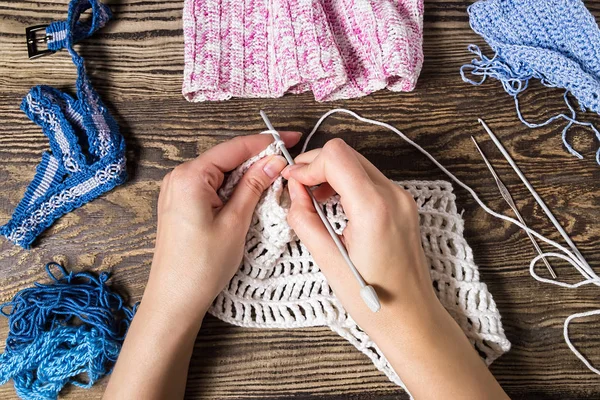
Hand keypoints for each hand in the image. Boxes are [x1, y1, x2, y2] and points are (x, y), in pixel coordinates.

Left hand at [147, 131, 300, 321]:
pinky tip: (251, 193)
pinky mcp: (180, 204)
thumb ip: (254, 186)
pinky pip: (211, 186)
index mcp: (190, 177)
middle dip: (258, 158)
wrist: (174, 299)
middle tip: (287, 162)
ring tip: (275, 179)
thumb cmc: (201, 266)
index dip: (266, 142)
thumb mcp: (235, 222)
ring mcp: (177, 190)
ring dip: (247, 174)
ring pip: (220, 172)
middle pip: (227, 157)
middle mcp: (179, 177)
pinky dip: (232, 187)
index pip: (235, 148)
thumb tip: (274, 161)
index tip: (291, 138)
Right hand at [282, 138, 507, 398]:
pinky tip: (333, 202)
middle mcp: (394, 196)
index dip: (307, 164)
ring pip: (358, 162)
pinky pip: (369, 178)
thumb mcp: (329, 262)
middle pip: (347, 153)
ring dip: (331, 172)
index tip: (292, 182)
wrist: (412, 317)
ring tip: (312, 197)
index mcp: (375, 209)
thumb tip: (293, 193)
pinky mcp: (404, 205)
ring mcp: (402, 198)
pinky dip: (346, 181)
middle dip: (316, 165)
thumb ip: (305, 221)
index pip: (337, 157)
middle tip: (296, 187)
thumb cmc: (375, 300)